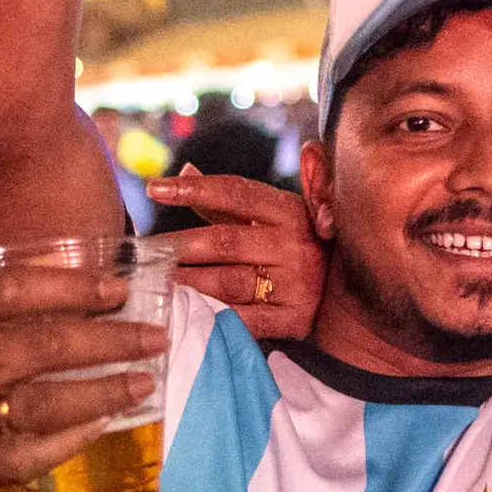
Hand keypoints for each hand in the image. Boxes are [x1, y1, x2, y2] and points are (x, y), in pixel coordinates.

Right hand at [0, 258, 163, 491]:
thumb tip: (66, 284)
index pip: (12, 289)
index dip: (72, 286)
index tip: (119, 288)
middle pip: (43, 345)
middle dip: (109, 339)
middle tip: (154, 334)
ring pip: (49, 402)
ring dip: (106, 391)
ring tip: (145, 379)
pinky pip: (35, 452)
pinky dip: (74, 437)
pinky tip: (103, 423)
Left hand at [156, 171, 320, 340]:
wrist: (351, 294)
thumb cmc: (300, 247)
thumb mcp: (275, 218)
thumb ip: (229, 202)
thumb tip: (186, 170)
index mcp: (288, 210)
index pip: (235, 193)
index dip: (193, 189)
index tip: (153, 189)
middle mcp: (293, 244)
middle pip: (223, 242)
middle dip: (176, 248)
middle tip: (139, 254)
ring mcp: (297, 283)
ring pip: (227, 282)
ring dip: (186, 284)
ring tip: (152, 284)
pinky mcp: (295, 318)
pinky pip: (245, 320)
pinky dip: (213, 318)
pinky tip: (184, 317)